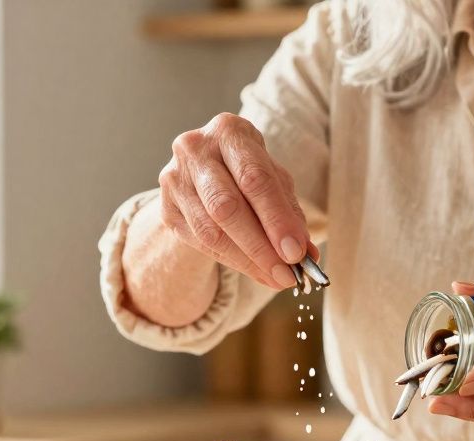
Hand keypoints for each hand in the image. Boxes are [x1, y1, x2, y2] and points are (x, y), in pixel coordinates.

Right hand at [158, 113, 315, 289]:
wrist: (207, 171)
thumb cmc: (248, 171)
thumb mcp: (275, 181)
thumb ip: (290, 213)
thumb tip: (306, 255)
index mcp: (229, 131)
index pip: (254, 179)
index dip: (277, 219)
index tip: (296, 253)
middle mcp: (195, 149)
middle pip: (227, 207)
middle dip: (261, 246)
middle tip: (286, 274)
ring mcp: (175, 179)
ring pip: (211, 231)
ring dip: (247, 260)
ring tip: (274, 277)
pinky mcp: (166, 209)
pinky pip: (200, 243)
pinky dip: (231, 261)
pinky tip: (254, 270)